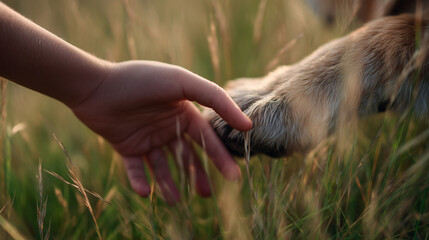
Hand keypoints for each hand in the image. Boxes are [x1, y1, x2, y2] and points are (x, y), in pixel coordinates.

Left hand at [71, 60, 251, 203]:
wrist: (97, 86)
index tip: (233, 176)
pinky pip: (137, 169)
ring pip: (164, 167)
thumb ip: (216, 99)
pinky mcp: (127, 147)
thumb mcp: (183, 83)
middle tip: (207, 196)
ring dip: (170, 184)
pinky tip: (145, 191)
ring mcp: (147, 138)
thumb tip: (247, 125)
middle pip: (188, 156)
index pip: (206, 139)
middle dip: (198, 176)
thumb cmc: (141, 80)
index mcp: (183, 112)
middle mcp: (167, 126)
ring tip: (175, 200)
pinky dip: (140, 181)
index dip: (220, 157)